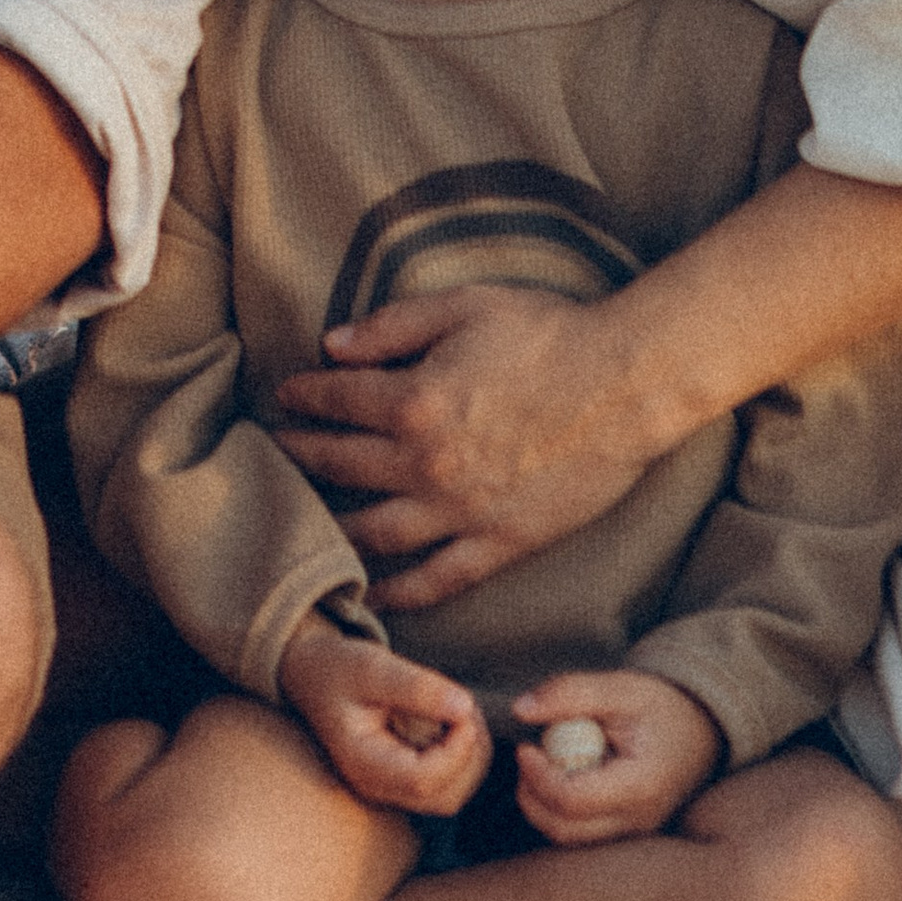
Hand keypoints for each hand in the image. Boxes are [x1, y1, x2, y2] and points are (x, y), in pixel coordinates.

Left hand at [276, 287, 655, 607]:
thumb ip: (391, 327)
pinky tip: (375, 593)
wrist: (624, 386)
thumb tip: (331, 346)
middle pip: (342, 467)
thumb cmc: (547, 335)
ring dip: (334, 525)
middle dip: (302, 457)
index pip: (337, 402)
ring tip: (308, 519)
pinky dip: (401, 592)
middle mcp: (426, 465)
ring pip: (377, 532)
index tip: (284, 396)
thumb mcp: (462, 307)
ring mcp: (462, 512)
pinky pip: (438, 579)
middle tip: (277, 453)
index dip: (304, 396)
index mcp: (414, 402)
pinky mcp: (501, 543)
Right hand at [276, 616, 491, 818]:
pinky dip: (461, 759)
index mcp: (363, 764)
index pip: (423, 780)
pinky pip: (446, 784)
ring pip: (450, 796)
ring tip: (461, 713)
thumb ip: (416, 687)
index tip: (465, 710)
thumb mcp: (371, 666)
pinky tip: (453, 724)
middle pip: (444, 797)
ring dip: (469, 759)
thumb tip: (465, 707)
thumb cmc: (339, 668)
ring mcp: (391, 787)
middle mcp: (377, 786)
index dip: (456, 751)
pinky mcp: (403, 779)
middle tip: (467, 709)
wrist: (313, 674)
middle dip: (469, 757)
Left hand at [511, 670, 722, 845]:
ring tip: (544, 765)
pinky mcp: (625, 835)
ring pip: (569, 839)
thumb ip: (570, 693)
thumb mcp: (620, 687)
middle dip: (532, 795)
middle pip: (565, 829)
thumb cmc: (661, 708)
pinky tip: (562, 778)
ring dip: (542, 806)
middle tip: (528, 757)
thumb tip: (521, 709)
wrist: (700, 731)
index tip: (526, 746)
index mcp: (640, 786)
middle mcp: (638, 821)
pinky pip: (580, 836)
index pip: (573, 800)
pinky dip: (559, 812)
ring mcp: (633, 834)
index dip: (538, 776)